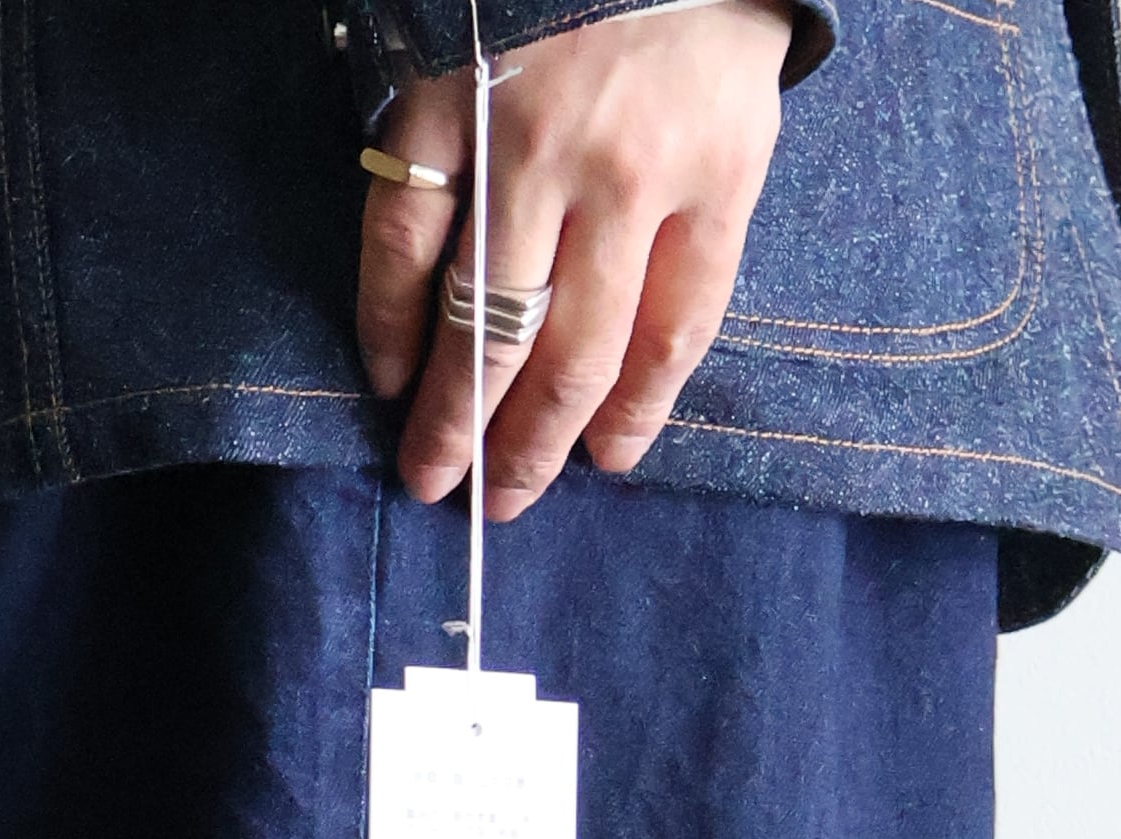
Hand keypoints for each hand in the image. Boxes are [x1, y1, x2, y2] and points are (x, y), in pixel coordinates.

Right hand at [357, 1, 789, 521]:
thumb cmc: (686, 7)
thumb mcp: (730, 117)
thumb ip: (693, 231)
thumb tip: (630, 378)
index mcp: (709, 176)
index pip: (672, 335)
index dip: (633, 416)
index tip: (604, 468)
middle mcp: (620, 175)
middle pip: (572, 355)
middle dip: (529, 448)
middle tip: (496, 507)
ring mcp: (526, 141)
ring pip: (489, 320)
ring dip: (455, 415)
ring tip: (432, 475)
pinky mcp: (445, 102)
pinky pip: (407, 237)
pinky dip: (393, 316)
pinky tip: (389, 372)